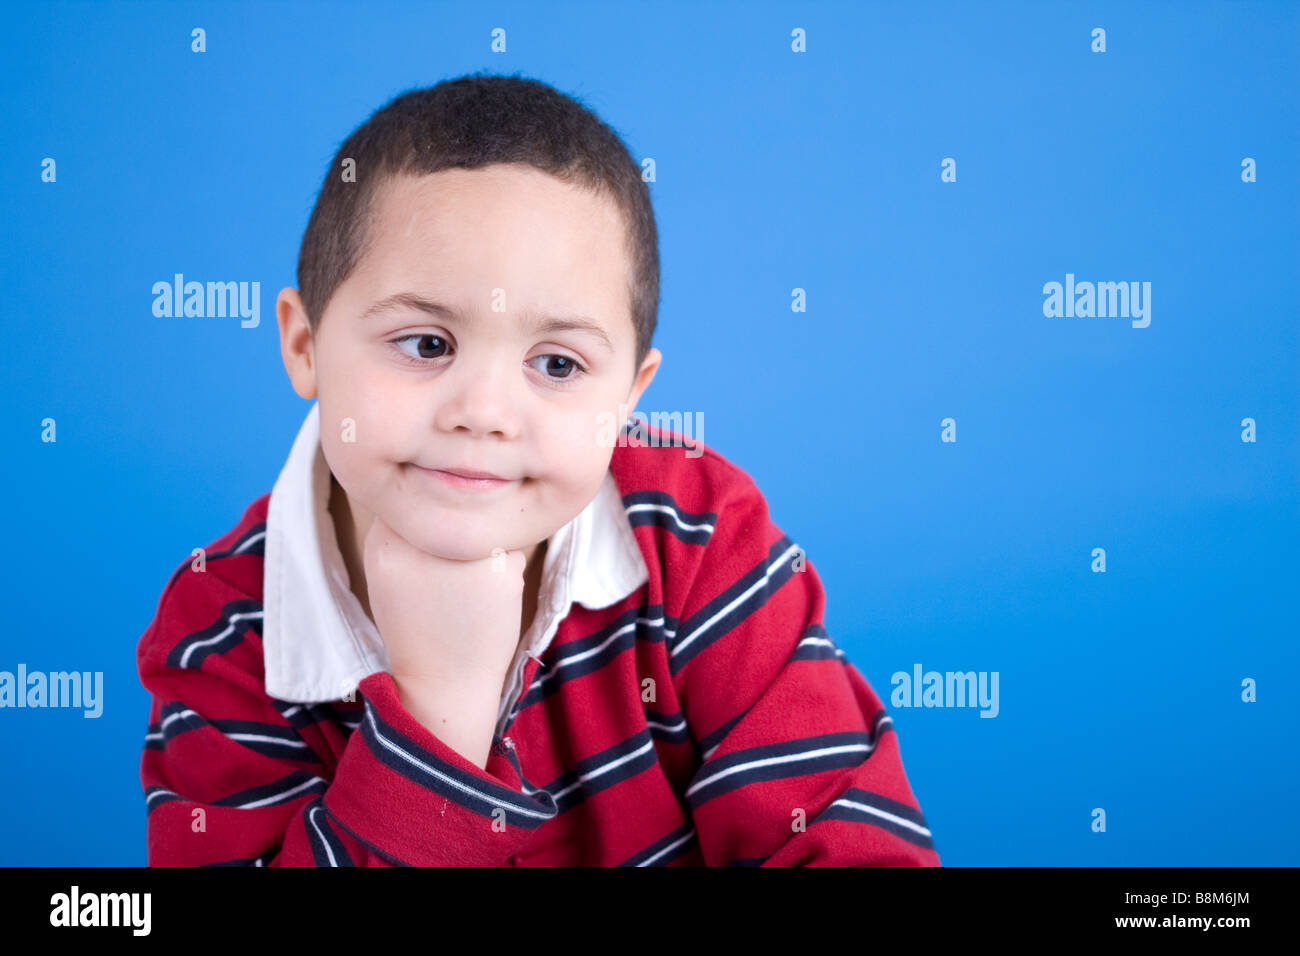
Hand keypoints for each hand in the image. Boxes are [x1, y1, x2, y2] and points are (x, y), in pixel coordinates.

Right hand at [362, 513, 527, 695]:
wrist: (442, 680)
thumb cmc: (417, 624)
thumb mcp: (388, 573)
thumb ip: (403, 529)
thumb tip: (436, 485)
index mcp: (385, 540)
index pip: (418, 496)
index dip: (433, 518)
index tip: (435, 547)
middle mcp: (420, 539)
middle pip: (455, 506)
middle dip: (461, 530)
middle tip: (454, 574)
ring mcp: (461, 551)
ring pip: (485, 523)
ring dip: (485, 546)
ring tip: (468, 589)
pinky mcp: (498, 565)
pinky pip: (511, 544)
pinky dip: (506, 566)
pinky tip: (488, 598)